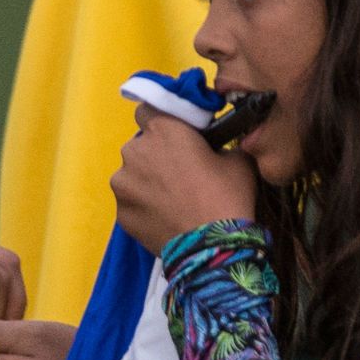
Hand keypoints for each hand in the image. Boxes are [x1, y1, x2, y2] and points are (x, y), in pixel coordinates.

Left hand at [111, 104, 256, 254]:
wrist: (213, 249)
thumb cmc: (228, 198)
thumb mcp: (238, 160)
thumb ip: (220, 143)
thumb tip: (216, 146)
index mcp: (163, 130)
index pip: (147, 109)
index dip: (161, 121)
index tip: (173, 134)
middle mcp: (135, 152)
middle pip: (140, 145)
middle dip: (155, 155)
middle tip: (179, 173)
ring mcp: (123, 184)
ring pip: (132, 175)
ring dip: (146, 182)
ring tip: (172, 200)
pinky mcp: (121, 213)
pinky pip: (131, 202)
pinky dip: (144, 207)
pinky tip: (166, 217)